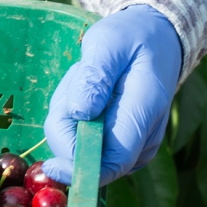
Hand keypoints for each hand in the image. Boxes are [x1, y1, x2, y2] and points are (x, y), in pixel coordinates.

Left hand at [43, 4, 182, 186]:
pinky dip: (75, 118)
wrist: (155, 39)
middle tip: (77, 77)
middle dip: (66, 123)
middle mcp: (143, 137)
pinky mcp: (121, 144)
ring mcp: (134, 144)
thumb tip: (79, 113)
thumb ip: (94, 76)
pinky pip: (83, 140)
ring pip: (80, 147)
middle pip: (88, 155)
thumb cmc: (130, 37)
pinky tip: (89, 93)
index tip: (51, 166)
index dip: (81, 169)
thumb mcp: (108, 43)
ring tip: (87, 79)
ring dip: (69, 116)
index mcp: (145, 111)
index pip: (114, 160)